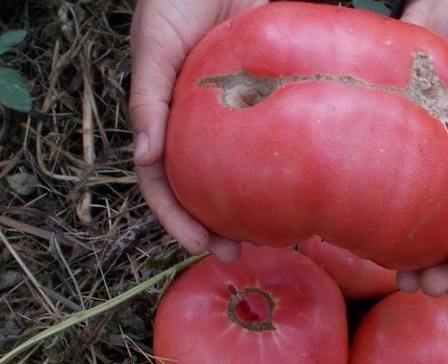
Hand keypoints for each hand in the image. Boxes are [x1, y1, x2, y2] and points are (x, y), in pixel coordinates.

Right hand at [129, 0, 266, 260]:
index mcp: (167, 121)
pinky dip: (285, 169)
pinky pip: (279, 138)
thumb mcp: (154, 45)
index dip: (177, 219)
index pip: (164, 183)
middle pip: (203, 189)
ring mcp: (237, 117)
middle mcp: (201, 128)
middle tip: (240, 254)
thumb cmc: (174, 0)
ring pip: (242, 173)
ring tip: (275, 238)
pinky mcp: (270, 99)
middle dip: (215, 227)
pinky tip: (304, 191)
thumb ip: (147, 97)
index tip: (202, 245)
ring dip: (253, 209)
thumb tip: (143, 157)